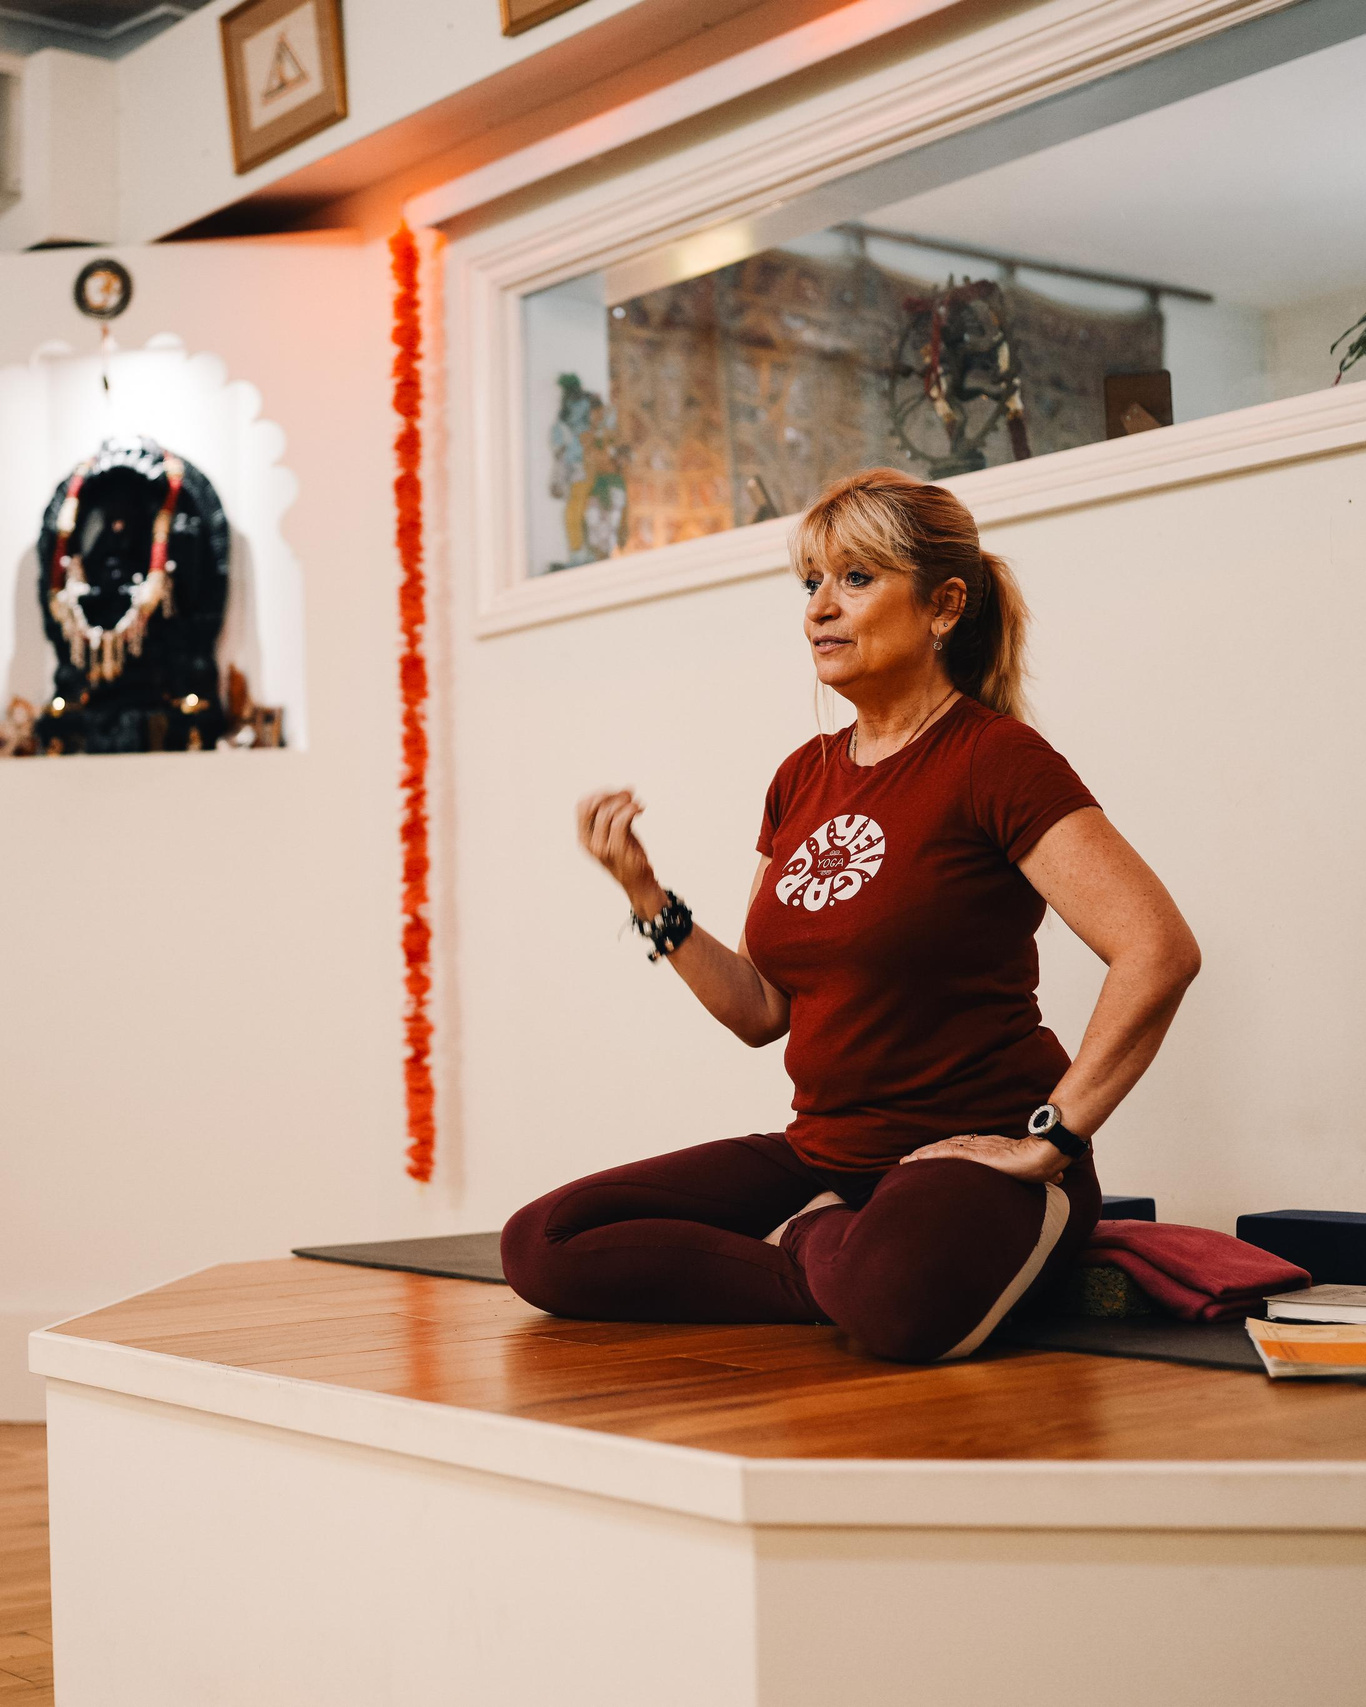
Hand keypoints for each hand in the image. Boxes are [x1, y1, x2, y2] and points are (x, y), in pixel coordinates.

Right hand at [576, 788, 659, 906]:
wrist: (639, 883)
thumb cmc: (629, 855)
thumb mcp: (616, 832)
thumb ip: (616, 814)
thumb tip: (628, 789)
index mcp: (584, 837)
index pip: (582, 806)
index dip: (600, 793)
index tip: (617, 792)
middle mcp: (588, 843)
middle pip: (593, 805)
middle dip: (612, 794)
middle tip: (629, 794)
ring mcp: (601, 847)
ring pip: (608, 812)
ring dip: (625, 802)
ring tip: (637, 804)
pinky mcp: (616, 850)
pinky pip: (620, 821)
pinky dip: (631, 810)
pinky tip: (640, 810)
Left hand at [901, 1133, 1066, 1184]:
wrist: (1048, 1153)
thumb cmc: (1048, 1160)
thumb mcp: (1041, 1167)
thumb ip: (1044, 1172)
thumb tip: (1060, 1177)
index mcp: (993, 1150)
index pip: (964, 1150)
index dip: (946, 1154)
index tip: (931, 1159)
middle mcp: (981, 1146)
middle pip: (948, 1148)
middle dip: (927, 1155)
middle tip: (906, 1162)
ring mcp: (978, 1149)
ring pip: (943, 1151)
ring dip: (922, 1157)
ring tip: (904, 1163)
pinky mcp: (976, 1155)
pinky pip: (946, 1154)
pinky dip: (929, 1157)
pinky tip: (915, 1161)